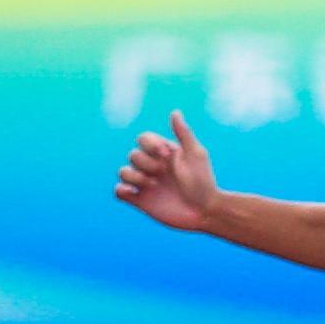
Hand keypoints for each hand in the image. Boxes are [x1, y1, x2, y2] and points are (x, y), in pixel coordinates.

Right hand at [114, 111, 218, 231]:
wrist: (205, 212)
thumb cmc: (204, 182)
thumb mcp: (196, 154)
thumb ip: (184, 133)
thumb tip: (175, 112)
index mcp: (165, 154)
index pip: (143, 139)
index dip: (150, 144)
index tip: (166, 155)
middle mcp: (153, 167)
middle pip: (133, 155)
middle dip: (146, 163)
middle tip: (162, 174)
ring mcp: (146, 184)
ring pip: (123, 171)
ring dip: (134, 176)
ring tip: (153, 186)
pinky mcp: (141, 201)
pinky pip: (119, 191)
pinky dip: (121, 190)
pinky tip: (134, 192)